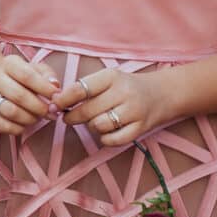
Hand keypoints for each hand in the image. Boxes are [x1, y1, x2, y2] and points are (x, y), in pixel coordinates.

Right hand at [0, 55, 62, 136]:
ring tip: (39, 118)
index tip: (56, 96)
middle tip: (51, 112)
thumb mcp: (38, 70)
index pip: (27, 76)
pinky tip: (26, 125)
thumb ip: (48, 76)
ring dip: (30, 118)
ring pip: (10, 112)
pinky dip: (18, 129)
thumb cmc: (24, 77)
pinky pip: (3, 126)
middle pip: (18, 95)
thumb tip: (54, 86)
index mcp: (9, 64)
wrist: (0, 82)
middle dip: (39, 107)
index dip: (44, 88)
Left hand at [57, 67, 172, 147]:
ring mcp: (134, 111)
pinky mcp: (140, 129)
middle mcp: (124, 92)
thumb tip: (55, 102)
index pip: (80, 89)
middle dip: (71, 116)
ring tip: (94, 121)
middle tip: (68, 117)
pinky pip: (112, 140)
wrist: (162, 94)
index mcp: (112, 77)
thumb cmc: (126, 87)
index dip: (63, 99)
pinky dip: (105, 139)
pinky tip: (106, 132)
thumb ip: (84, 89)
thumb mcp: (108, 80)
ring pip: (98, 126)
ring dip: (91, 127)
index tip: (54, 105)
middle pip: (87, 110)